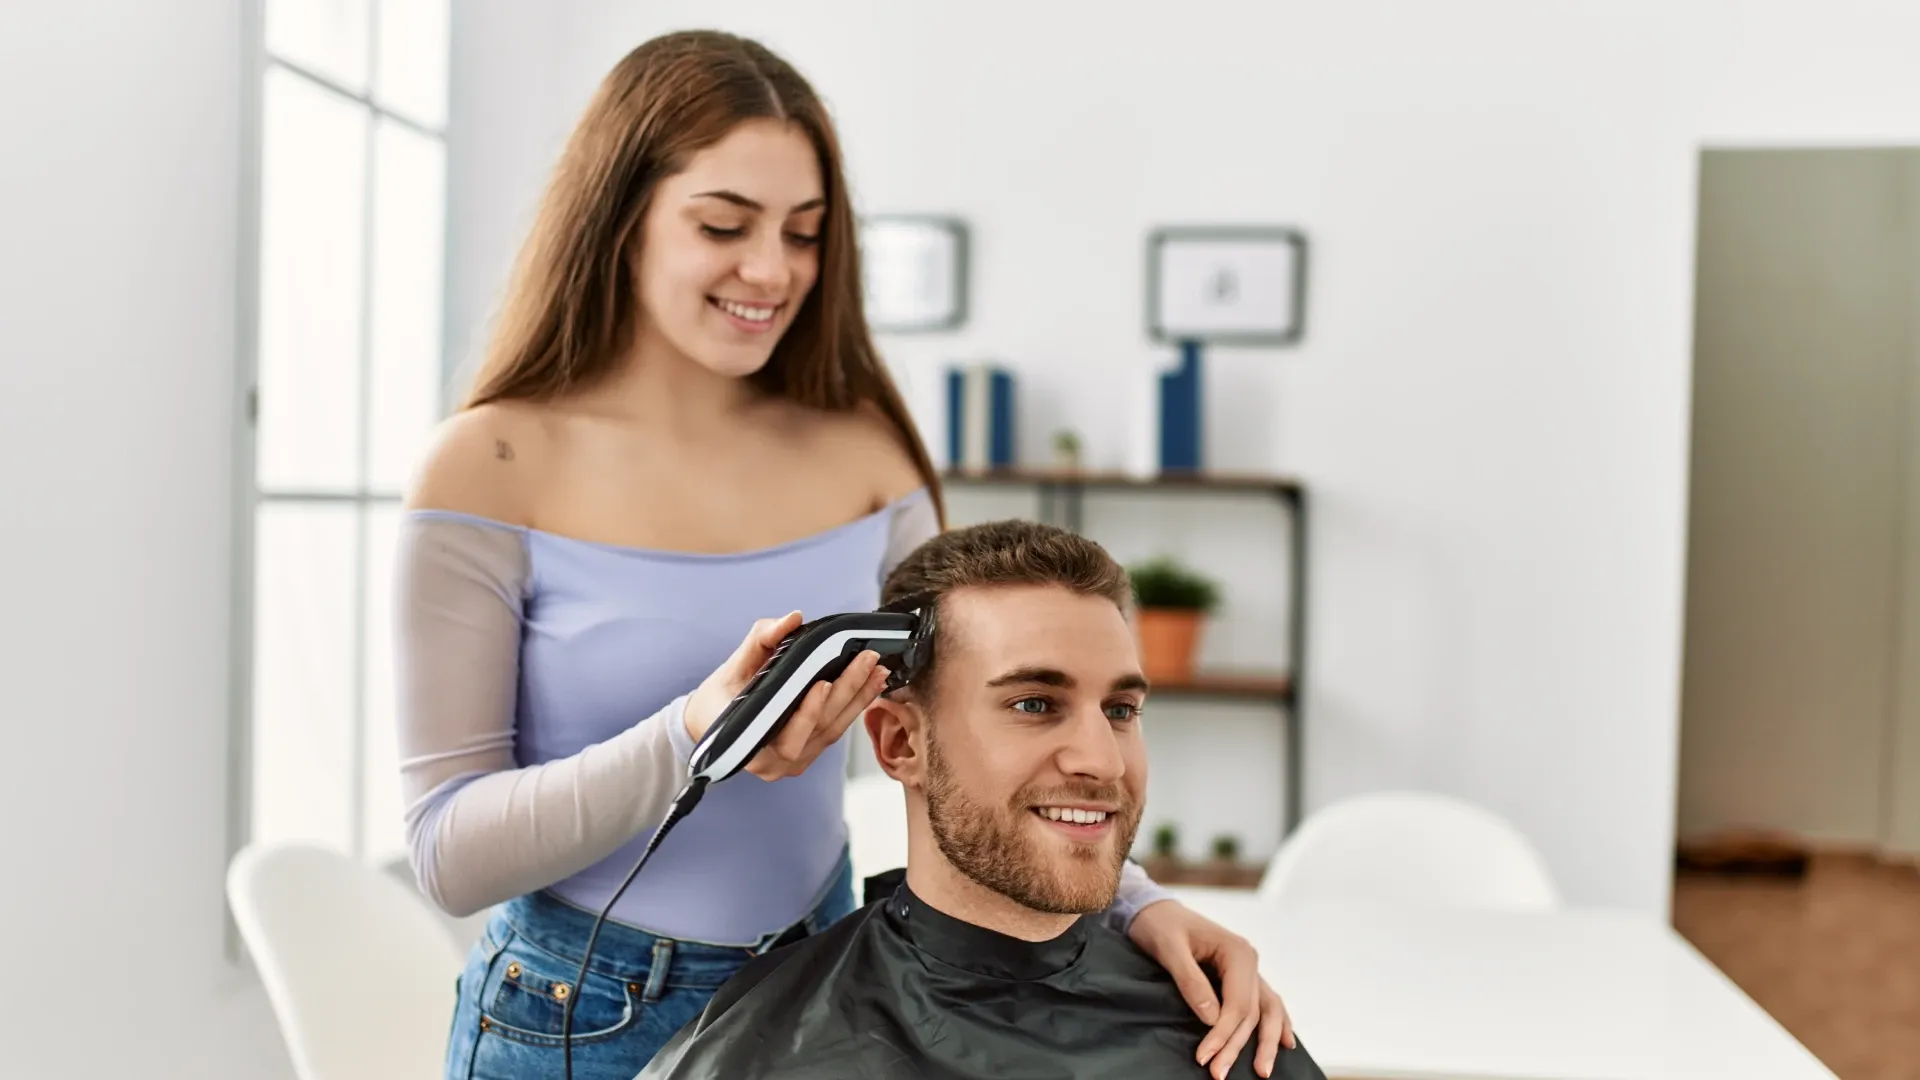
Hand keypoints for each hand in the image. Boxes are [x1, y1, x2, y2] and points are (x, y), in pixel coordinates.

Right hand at [683, 611, 891, 781]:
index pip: (785, 735)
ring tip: (876, 669)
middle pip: (820, 728)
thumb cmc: (720, 698)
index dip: (807, 713)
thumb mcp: (733, 667)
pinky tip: (871, 684)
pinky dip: (855, 704)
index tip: (823, 683)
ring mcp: (796, 761)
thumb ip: (761, 640)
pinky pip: (837, 729)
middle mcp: (777, 763)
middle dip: (846, 692)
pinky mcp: (810, 752)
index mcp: (751, 748)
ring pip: (834, 729)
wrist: (713, 723)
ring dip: (859, 697)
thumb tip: (792, 619)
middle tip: (865, 660)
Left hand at [1128, 900, 1294, 1078]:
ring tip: (1263, 1071)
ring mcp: (1247, 970)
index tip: (1204, 1058)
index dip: (1222, 1034)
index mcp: (1238, 952)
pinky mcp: (1239, 977)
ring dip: (1265, 1042)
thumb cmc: (1159, 926)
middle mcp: (1249, 961)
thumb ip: (1191, 981)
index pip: (1238, 1004)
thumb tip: (1212, 1019)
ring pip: (1267, 1011)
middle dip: (1238, 1046)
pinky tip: (1286, 1042)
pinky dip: (1276, 1023)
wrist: (1154, 909)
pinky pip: (1264, 1003)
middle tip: (1220, 1074)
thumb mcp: (1169, 949)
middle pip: (1253, 1013)